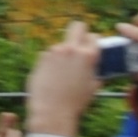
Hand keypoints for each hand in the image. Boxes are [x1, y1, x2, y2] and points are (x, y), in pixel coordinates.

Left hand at [26, 22, 110, 136]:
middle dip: (79, 31)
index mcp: (88, 56)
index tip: (91, 47)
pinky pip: (49, 55)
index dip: (93, 42)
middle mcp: (71, 49)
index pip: (94, 36)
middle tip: (78, 42)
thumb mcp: (94, 87)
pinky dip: (51, 62)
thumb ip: (96, 70)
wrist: (53, 110)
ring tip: (63, 73)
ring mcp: (54, 51)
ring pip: (61, 45)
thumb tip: (96, 64)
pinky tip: (52, 76)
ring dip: (63, 53)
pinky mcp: (41, 56)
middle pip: (77, 26)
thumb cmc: (76, 102)